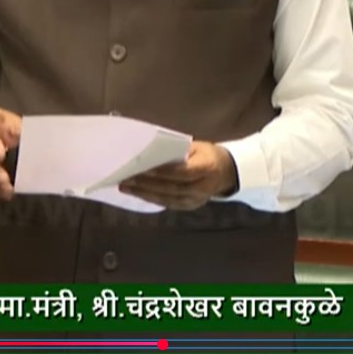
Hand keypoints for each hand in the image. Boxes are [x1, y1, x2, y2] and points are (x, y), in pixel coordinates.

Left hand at [119, 141, 238, 210]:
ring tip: (126, 187)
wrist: (226, 172)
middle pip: (172, 187)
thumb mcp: (198, 146)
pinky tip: (137, 193)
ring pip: (168, 198)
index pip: (184, 171)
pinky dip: (151, 198)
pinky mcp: (190, 206)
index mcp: (207, 167)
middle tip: (126, 178)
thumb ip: (178, 150)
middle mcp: (203, 186)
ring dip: (144, 193)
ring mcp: (196, 199)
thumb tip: (151, 152)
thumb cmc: (207, 154)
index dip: (164, 171)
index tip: (144, 168)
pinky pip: (168, 203)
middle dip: (147, 183)